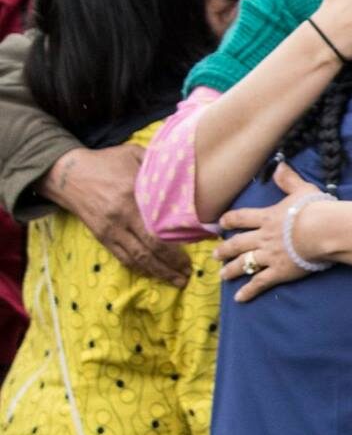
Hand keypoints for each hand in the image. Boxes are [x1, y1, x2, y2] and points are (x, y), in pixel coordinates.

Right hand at [39, 144, 189, 285]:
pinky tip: (154, 274)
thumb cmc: (106, 162)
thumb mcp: (134, 154)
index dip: (180, 242)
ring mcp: (110, 230)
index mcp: (132, 197)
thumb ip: (158, 164)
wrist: (68, 174)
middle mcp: (121, 218)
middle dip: (172, 265)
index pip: (159, 228)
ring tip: (177, 280)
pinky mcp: (102, 237)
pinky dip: (140, 268)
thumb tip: (188, 169)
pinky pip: (122, 258)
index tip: (201, 245)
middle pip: (151, 249)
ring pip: (137, 258)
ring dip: (158, 272)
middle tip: (189, 275)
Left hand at [215, 163, 323, 301]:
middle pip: (237, 244)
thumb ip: (289, 179)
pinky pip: (259, 282)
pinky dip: (248, 291)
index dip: (230, 220)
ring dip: (231, 270)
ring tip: (222, 275)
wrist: (322, 230)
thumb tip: (279, 164)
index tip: (221, 224)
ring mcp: (268, 256)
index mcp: (267, 218)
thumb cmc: (314, 209)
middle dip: (225, 250)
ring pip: (244, 264)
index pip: (242, 218)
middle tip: (215, 255)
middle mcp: (262, 237)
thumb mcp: (302, 189)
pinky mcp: (278, 271)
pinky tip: (239, 298)